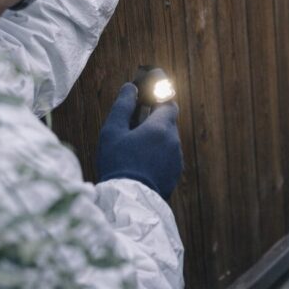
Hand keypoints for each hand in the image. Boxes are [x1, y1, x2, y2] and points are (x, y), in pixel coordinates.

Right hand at [97, 83, 182, 199]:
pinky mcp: (174, 174)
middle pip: (168, 121)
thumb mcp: (112, 132)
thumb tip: (131, 87)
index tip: (151, 89)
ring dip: (155, 137)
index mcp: (161, 127)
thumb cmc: (118, 163)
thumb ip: (123, 106)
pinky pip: (167, 156)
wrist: (129, 201)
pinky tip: (140, 160)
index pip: (169, 101)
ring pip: (168, 140)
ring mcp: (176, 159)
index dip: (160, 94)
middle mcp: (174, 141)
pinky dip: (157, 152)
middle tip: (136, 119)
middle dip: (155, 117)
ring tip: (134, 144)